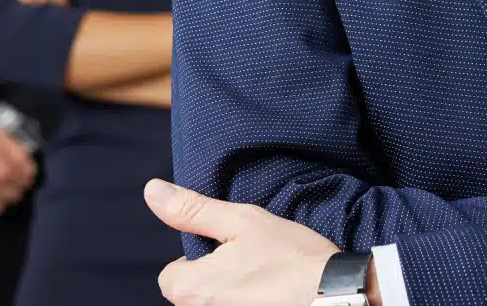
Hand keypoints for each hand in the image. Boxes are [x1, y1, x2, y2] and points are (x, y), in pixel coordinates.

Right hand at [0, 109, 36, 218]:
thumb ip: (12, 132)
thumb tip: (24, 140)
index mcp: (6, 162)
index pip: (28, 174)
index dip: (27, 169)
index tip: (23, 168)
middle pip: (18, 191)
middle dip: (17, 183)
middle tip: (11, 177)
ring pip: (3, 204)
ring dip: (3, 196)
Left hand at [145, 179, 342, 305]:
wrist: (333, 292)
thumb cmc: (289, 256)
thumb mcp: (241, 221)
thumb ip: (193, 209)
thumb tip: (153, 192)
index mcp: (191, 290)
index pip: (171, 273)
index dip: (197, 256)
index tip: (228, 249)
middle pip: (193, 290)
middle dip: (214, 274)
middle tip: (250, 259)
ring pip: (215, 300)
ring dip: (231, 289)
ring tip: (264, 275)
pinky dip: (248, 301)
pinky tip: (271, 292)